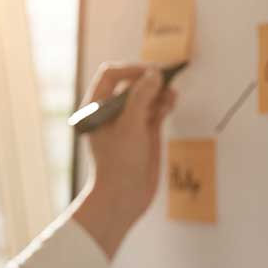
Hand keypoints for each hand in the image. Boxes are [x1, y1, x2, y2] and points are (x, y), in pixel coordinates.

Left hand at [71, 63, 176, 258]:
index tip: (151, 73)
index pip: (111, 75)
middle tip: (167, 78)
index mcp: (96, 107)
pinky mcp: (144, 133)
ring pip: (145, 97)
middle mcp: (111, 111)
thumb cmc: (118, 163)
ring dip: (159, 92)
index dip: (131, 70)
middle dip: (148, 80)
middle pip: (131, 84)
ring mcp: (128, 122)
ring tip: (171, 95)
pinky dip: (164, 104)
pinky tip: (171, 103)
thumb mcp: (130, 127)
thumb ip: (141, 99)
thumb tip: (153, 74)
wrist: (123, 198)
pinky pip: (154, 110)